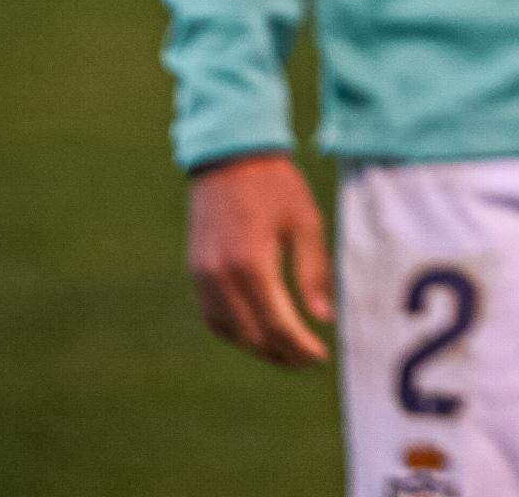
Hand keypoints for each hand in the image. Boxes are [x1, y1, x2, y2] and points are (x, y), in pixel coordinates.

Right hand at [185, 152, 332, 367]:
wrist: (230, 156)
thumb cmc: (276, 185)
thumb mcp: (306, 222)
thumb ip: (314, 272)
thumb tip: (323, 318)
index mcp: (252, 264)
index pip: (276, 324)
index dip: (299, 347)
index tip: (321, 358)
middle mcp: (221, 276)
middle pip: (251, 335)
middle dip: (281, 353)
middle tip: (308, 361)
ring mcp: (202, 275)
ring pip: (228, 331)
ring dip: (257, 347)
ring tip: (286, 353)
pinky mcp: (195, 271)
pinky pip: (212, 315)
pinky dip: (235, 331)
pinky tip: (257, 332)